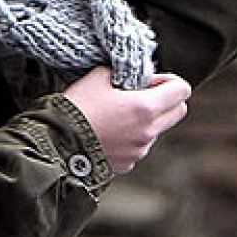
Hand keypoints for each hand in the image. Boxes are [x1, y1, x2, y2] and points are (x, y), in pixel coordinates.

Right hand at [62, 68, 189, 172]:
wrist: (55, 143)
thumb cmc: (75, 108)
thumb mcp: (97, 77)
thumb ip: (121, 72)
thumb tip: (132, 74)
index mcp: (145, 108)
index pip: (182, 90)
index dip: (169, 80)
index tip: (151, 80)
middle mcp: (148, 132)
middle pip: (179, 112)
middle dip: (167, 100)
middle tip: (142, 94)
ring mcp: (139, 151)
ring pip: (157, 130)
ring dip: (147, 120)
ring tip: (117, 115)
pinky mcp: (128, 164)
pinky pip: (138, 147)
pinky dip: (131, 138)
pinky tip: (109, 132)